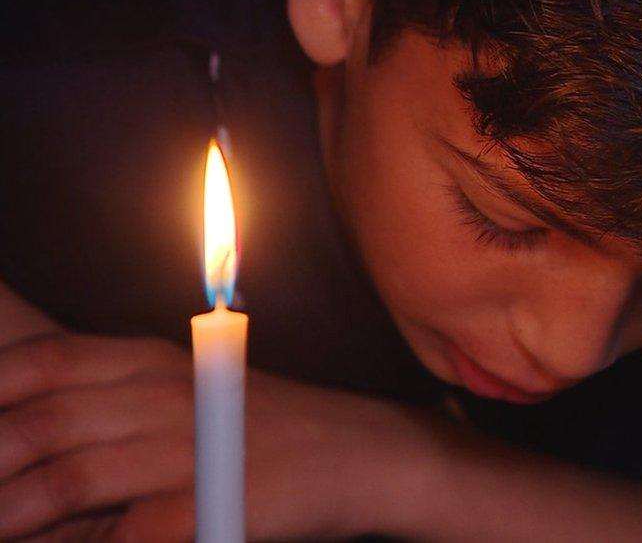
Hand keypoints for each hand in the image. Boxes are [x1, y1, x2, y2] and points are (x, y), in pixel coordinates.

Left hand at [0, 333, 446, 540]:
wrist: (361, 451)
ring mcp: (191, 447)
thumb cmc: (275, 427)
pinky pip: (125, 533)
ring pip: (69, 477)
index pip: (48, 361)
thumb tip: (41, 431)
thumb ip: (124, 399)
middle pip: (43, 422)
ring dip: (13, 513)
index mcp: (159, 360)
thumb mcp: (197, 390)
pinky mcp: (214, 502)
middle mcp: (168, 394)